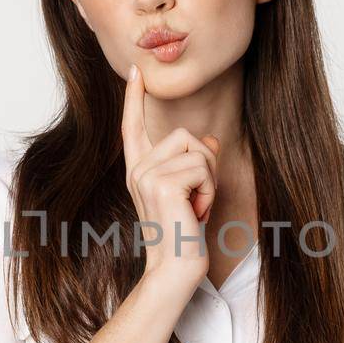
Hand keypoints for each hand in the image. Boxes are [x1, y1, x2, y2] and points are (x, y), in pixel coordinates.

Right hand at [121, 63, 220, 284]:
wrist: (175, 271)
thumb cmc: (185, 237)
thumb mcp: (193, 195)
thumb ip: (197, 165)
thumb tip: (210, 140)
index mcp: (139, 171)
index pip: (132, 127)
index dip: (133, 98)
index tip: (135, 72)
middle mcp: (138, 170)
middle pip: (185, 136)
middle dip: (206, 165)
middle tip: (198, 200)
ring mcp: (146, 176)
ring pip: (197, 151)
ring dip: (209, 180)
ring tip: (196, 208)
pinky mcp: (161, 184)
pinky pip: (202, 168)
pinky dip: (209, 191)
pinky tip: (196, 213)